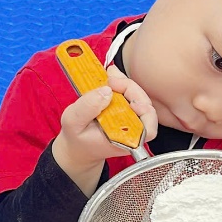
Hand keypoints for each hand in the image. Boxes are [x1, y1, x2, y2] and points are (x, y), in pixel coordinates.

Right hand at [52, 65, 157, 194]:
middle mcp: (132, 130)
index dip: (146, 113)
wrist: (77, 144)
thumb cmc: (77, 138)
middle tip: (112, 80)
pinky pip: (130, 94)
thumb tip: (107, 91)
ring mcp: (131, 119)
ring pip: (138, 98)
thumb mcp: (73, 123)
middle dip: (130, 89)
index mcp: (124, 141)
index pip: (148, 130)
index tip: (132, 103)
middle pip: (145, 107)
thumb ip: (87, 108)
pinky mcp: (126, 109)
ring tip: (109, 77)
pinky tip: (110, 79)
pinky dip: (121, 84)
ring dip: (125, 84)